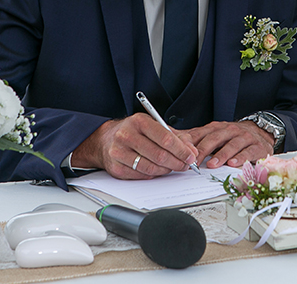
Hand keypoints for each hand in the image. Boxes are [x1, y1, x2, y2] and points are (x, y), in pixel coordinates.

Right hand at [71, 113, 198, 179]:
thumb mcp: (153, 126)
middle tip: (185, 165)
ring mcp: (119, 152)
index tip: (191, 156)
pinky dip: (153, 174)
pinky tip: (158, 170)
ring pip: (150, 167)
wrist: (105, 140)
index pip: (165, 138)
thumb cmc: (133, 132)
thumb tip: (191, 151)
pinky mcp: (116, 168)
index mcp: (139, 121)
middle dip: (177, 162)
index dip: (181, 150)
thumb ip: (175, 137)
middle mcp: (127, 135)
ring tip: (173, 168)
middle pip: (159, 155)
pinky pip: (141, 175)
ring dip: (166, 170)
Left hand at [184, 121, 274, 168]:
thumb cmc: (233, 136)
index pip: (201, 133)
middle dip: (203, 150)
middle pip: (214, 138)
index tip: (182, 152)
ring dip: (220, 155)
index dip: (191, 143)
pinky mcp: (257, 146)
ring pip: (231, 145)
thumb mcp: (214, 134)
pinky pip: (248, 152)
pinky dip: (240, 158)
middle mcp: (230, 130)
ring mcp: (244, 137)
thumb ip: (195, 137)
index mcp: (217, 127)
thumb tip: (171, 136)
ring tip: (212, 164)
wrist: (261, 131)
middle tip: (194, 162)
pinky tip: (233, 164)